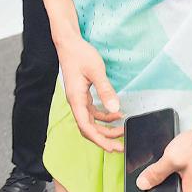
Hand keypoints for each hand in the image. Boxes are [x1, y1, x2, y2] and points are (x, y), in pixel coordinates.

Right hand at [58, 34, 123, 151]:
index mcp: (76, 99)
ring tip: (122, 130)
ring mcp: (79, 99)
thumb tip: (115, 108)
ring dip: (106, 129)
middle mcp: (76, 102)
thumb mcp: (96, 71)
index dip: (99, 139)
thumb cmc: (80, 55)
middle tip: (122, 145)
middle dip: (105, 138)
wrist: (69, 44)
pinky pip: (93, 112)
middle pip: (88, 128)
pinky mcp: (82, 95)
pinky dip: (105, 117)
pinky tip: (117, 114)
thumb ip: (105, 90)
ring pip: (91, 122)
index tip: (112, 148)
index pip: (85, 126)